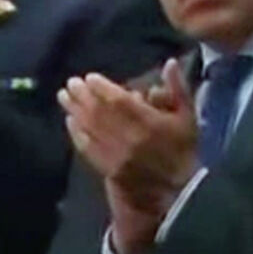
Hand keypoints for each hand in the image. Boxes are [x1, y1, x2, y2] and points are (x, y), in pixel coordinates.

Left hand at [58, 59, 197, 253]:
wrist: (178, 190)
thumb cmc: (183, 149)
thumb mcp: (188, 116)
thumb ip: (178, 88)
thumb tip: (170, 63)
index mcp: (150, 123)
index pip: (119, 101)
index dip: (102, 88)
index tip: (90, 77)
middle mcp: (130, 138)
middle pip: (100, 112)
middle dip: (83, 96)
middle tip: (71, 83)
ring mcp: (117, 155)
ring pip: (91, 128)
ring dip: (75, 111)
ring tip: (64, 97)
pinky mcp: (109, 168)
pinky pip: (88, 148)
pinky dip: (77, 133)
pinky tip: (70, 121)